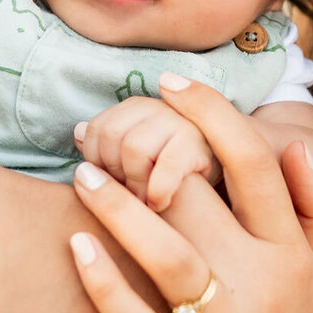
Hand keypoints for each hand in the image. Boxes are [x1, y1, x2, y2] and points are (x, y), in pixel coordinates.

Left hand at [66, 75, 312, 312]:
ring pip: (166, 253)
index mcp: (294, 257)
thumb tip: (294, 145)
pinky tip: (74, 247)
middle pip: (201, 197)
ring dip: (117, 206)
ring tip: (82, 174)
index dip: (211, 112)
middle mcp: (264, 288)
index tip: (170, 83)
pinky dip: (104, 283)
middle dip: (147, 154)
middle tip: (99, 129)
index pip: (255, 162)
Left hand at [74, 95, 223, 209]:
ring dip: (135, 185)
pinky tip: (159, 205)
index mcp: (136, 107)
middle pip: (110, 136)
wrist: (234, 166)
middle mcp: (157, 106)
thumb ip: (108, 144)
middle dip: (115, 174)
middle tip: (129, 198)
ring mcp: (179, 123)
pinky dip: (157, 192)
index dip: (97, 164)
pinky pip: (165, 169)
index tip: (112, 186)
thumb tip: (77, 132)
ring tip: (144, 203)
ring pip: (133, 149)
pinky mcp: (199, 146)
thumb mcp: (141, 153)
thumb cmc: (176, 168)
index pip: (94, 131)